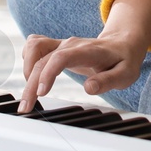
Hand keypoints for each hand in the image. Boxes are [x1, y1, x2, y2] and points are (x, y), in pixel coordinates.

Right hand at [17, 28, 148, 112]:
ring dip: (25, 70)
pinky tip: (30, 78)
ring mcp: (61, 43)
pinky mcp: (56, 46)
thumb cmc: (123, 61)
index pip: (61, 57)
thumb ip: (108, 81)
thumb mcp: (125, 74)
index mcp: (88, 51)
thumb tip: (89, 88)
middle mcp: (71, 44)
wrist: (122, 43)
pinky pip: (34, 45)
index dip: (48, 73)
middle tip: (26, 107)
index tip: (42, 92)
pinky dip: (27, 60)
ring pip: (34, 49)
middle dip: (31, 84)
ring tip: (29, 93)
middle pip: (43, 59)